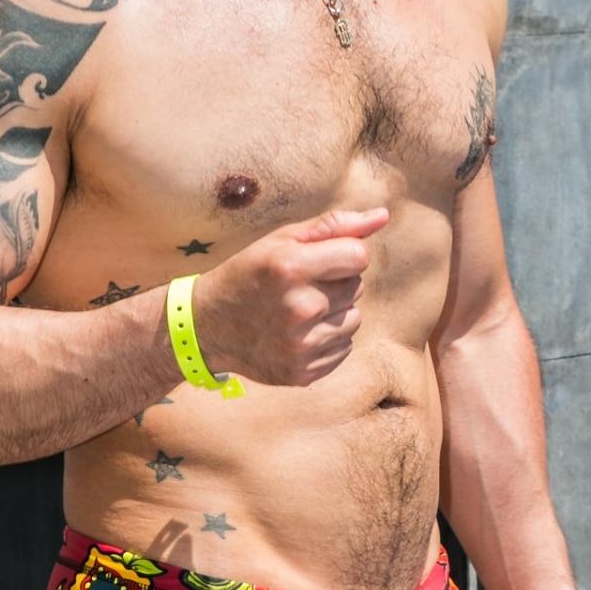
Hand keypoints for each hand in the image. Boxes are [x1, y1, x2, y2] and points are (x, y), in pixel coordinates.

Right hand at [192, 207, 388, 386]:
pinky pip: (344, 348)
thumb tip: (383, 216)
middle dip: (336, 282)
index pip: (359, 256)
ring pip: (355, 320)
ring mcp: (301, 346)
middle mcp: (298, 309)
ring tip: (301, 309)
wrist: (207, 326)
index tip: (319, 260)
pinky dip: (328, 339)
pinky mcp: (303, 373)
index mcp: (291, 268)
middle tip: (300, 286)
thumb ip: (335, 226)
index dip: (343, 254)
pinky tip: (299, 332)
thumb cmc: (249, 274)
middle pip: (357, 287)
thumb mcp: (282, 240)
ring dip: (335, 312)